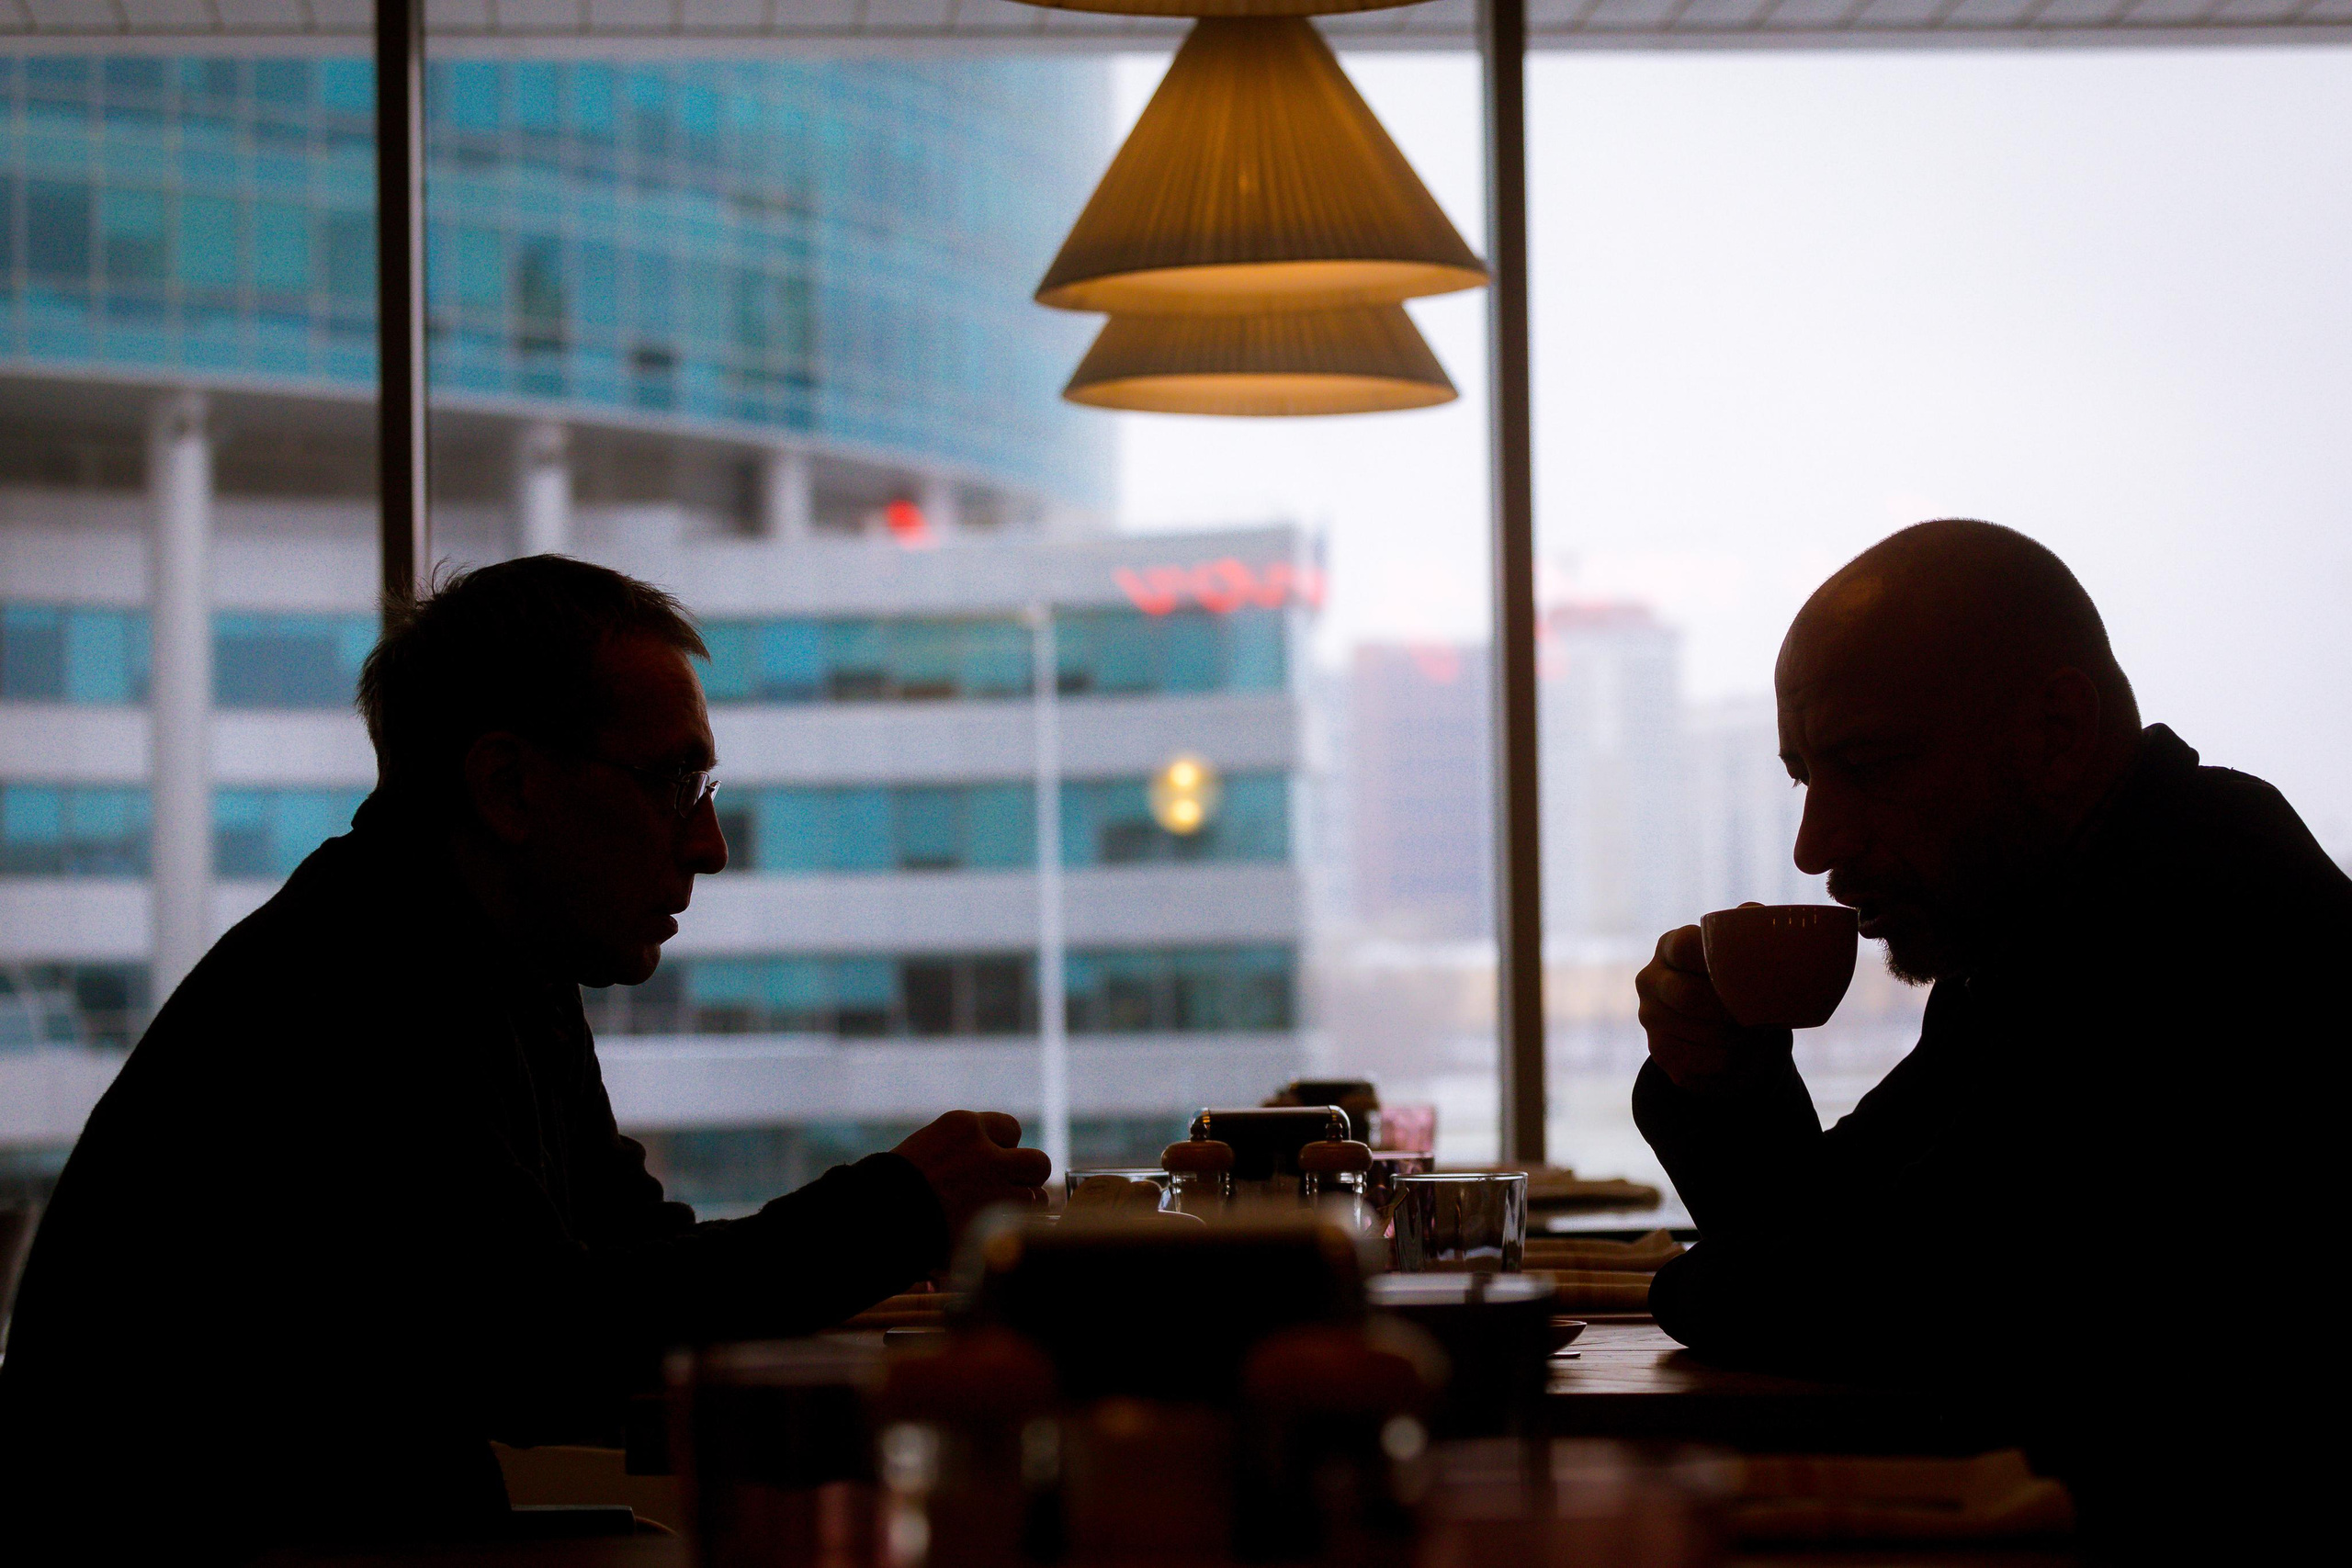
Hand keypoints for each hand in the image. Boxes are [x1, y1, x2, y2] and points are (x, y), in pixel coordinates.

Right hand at [893, 1110, 1051, 1245]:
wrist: (876, 1217)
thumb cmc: (890, 1189)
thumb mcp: (924, 1152)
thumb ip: (960, 1153)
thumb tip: (990, 1162)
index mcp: (962, 1126)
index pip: (1010, 1130)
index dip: (1004, 1151)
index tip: (993, 1166)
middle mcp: (985, 1151)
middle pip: (1036, 1161)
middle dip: (1026, 1179)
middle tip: (1008, 1193)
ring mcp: (994, 1185)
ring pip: (1037, 1195)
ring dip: (1022, 1209)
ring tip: (998, 1219)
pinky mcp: (995, 1217)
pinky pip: (1025, 1223)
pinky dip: (1014, 1230)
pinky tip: (996, 1233)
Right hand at [1634, 925, 1793, 1094]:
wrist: (1736, 1037)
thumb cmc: (1743, 987)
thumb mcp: (1747, 957)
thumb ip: (1750, 931)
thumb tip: (1751, 912)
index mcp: (1670, 947)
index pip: (1685, 945)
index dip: (1715, 958)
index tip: (1745, 972)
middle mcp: (1651, 980)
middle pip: (1687, 997)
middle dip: (1727, 1010)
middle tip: (1757, 1015)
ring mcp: (1650, 1018)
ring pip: (1696, 1034)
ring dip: (1733, 1039)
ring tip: (1753, 1035)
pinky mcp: (1659, 1054)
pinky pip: (1698, 1063)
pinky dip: (1726, 1062)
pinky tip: (1735, 1054)